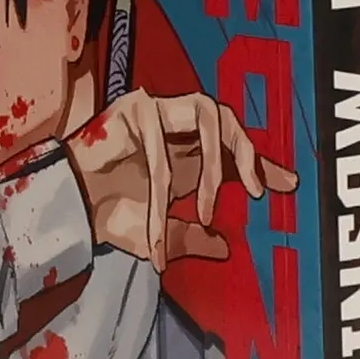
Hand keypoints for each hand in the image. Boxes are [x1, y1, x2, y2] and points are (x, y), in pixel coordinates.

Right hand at [66, 90, 296, 272]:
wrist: (70, 215)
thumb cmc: (110, 218)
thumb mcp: (162, 237)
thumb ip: (194, 239)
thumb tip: (227, 249)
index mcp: (188, 152)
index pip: (234, 148)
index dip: (262, 163)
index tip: (290, 184)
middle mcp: (177, 128)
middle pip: (228, 118)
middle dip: (249, 152)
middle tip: (254, 190)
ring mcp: (157, 112)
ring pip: (207, 115)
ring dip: (211, 165)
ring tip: (204, 209)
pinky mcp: (134, 109)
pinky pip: (161, 147)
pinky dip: (162, 192)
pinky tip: (158, 223)